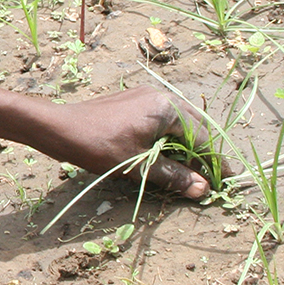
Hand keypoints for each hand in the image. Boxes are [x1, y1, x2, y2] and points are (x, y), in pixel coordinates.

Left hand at [32, 87, 210, 198]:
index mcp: (167, 108)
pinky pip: (162, 118)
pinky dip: (169, 136)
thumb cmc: (98, 145)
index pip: (201, 137)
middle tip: (209, 177)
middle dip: (202, 152)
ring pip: (178, 122)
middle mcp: (161, 95)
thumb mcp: (138, 165)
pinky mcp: (133, 100)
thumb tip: (202, 189)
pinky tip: (167, 153)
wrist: (59, 127)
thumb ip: (172, 176)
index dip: (212, 162)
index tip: (224, 180)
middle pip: (194, 126)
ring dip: (186, 145)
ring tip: (190, 169)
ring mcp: (146, 95)